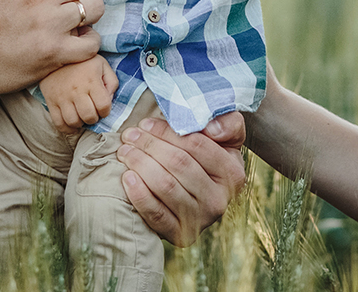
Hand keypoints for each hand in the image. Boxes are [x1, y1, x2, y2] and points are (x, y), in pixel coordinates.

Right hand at [41, 55, 118, 133]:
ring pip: (73, 121)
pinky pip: (58, 123)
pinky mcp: (51, 101)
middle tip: (93, 113)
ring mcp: (62, 97)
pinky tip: (72, 125)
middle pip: (89, 116)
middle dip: (94, 119)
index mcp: (91, 80)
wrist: (56, 53)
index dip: (106, 111)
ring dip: (81, 123)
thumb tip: (109, 100)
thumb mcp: (102, 65)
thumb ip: (112, 82)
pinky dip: (67, 129)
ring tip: (82, 116)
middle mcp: (76, 90)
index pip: (104, 106)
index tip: (103, 107)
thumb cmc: (83, 62)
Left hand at [118, 112, 246, 245]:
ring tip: (125, 151)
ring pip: (165, 186)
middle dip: (149, 145)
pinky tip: (127, 177)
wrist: (197, 199)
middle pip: (179, 164)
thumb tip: (211, 129)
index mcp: (232, 173)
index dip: (168, 132)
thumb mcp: (225, 138)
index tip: (146, 123)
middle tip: (130, 135)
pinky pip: (156, 214)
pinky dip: (139, 194)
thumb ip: (228, 122)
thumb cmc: (207, 160)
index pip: (197, 145)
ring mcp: (200, 220)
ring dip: (140, 164)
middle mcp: (219, 199)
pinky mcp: (180, 235)